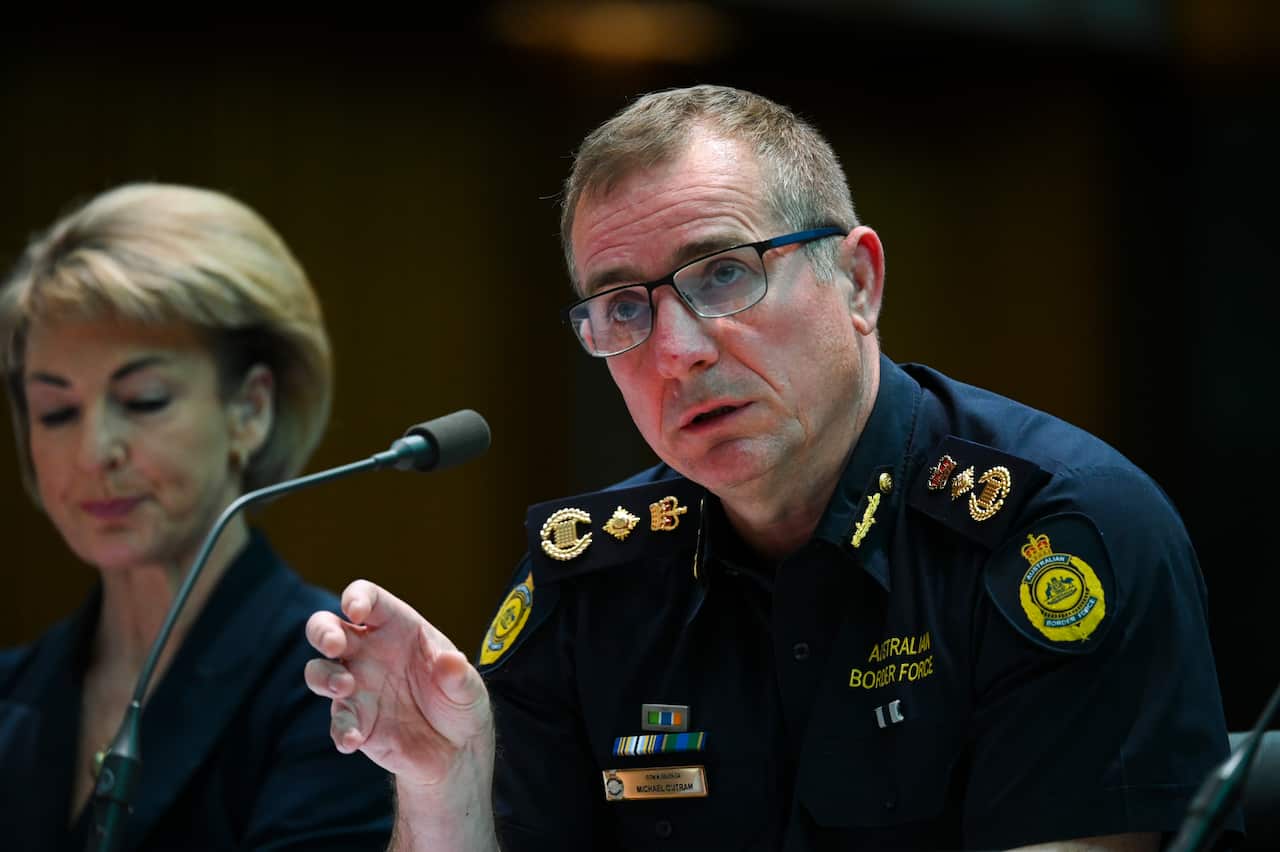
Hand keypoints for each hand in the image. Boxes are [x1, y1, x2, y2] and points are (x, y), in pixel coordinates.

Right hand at [304, 580, 493, 788]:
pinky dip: (341, 729)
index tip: (355, 611)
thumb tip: (451, 661)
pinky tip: (353, 739)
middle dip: (322, 632)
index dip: (356, 598)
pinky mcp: (355, 722)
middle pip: (326, 628)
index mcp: (397, 628)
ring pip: (319, 671)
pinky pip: (337, 721)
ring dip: (323, 677)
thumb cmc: (460, 702)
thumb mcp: (468, 688)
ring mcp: (357, 687)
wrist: (457, 750)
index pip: (368, 598)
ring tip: (345, 687)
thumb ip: (459, 675)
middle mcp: (369, 652)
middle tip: (334, 646)